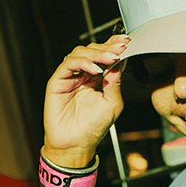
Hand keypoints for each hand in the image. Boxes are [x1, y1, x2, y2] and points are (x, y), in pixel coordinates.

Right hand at [42, 35, 130, 164]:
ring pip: (81, 53)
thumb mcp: (112, 104)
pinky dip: (83, 63)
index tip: (127, 41)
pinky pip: (69, 63)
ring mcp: (70, 76)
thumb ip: (115, 82)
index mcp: (97, 78)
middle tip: (120, 48)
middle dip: (108, 47)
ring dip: (97, 53)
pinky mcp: (58, 80)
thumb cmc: (93, 128)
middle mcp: (83, 74)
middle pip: (93, 50)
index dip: (114, 45)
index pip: (105, 56)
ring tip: (110, 58)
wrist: (76, 145)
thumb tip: (121, 61)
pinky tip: (95, 69)